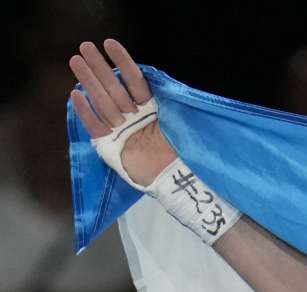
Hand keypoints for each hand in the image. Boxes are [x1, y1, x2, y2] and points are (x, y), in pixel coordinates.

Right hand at [68, 39, 176, 185]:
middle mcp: (132, 117)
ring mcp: (120, 130)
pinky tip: (76, 95)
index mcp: (149, 110)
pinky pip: (96, 127)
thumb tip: (152, 79)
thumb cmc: (179, 153)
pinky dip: (86, 112)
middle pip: (114, 87)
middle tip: (84, 46)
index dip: (124, 63)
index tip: (110, 43)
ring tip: (76, 61)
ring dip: (89, 81)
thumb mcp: (176, 123)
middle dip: (99, 67)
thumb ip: (164, 103)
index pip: (135, 81)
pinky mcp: (110, 147)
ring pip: (102, 101)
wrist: (174, 181)